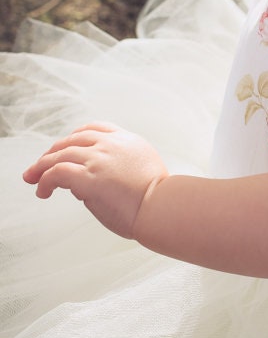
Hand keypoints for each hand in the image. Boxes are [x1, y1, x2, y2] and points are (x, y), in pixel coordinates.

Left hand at [23, 122, 168, 238]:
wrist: (164, 208)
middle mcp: (112, 144)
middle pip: (72, 139)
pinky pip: (56, 173)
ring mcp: (99, 158)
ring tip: (32, 179)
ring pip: (59, 154)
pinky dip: (44, 181)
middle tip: (38, 166)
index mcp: (128, 140)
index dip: (74, 137)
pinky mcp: (88, 177)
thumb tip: (91, 182)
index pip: (94, 129)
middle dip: (52, 152)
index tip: (65, 146)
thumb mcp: (143, 170)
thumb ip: (119, 167)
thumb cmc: (159, 199)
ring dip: (41, 167)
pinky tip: (42, 191)